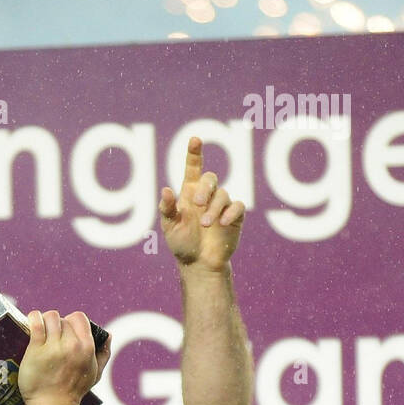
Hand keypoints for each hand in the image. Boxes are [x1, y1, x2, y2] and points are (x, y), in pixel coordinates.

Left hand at [17, 310, 105, 404]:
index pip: (78, 318)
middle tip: (50, 338)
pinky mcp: (36, 350)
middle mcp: (72, 345)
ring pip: (49, 317)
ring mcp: (54, 347)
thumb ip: (103, 354)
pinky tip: (32, 322)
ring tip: (40, 332)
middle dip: (55, 326)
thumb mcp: (94, 374)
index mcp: (87, 348)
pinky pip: (36, 323)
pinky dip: (33, 318)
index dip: (70, 322)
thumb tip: (108, 336)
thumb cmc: (73, 391)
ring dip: (44, 321)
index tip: (64, 332)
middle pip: (62, 319)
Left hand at [160, 137, 244, 271]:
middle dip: (205, 188)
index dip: (194, 153)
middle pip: (210, 178)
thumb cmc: (182, 243)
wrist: (199, 264)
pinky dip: (230, 212)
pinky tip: (222, 223)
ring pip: (223, 194)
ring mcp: (222, 204)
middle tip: (197, 204)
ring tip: (206, 225)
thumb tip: (165, 189)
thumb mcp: (170, 228)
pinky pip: (237, 206)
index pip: (193, 167)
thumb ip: (167, 209)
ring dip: (214, 209)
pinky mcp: (235, 216)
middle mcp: (207, 195)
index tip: (195, 140)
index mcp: (190, 192)